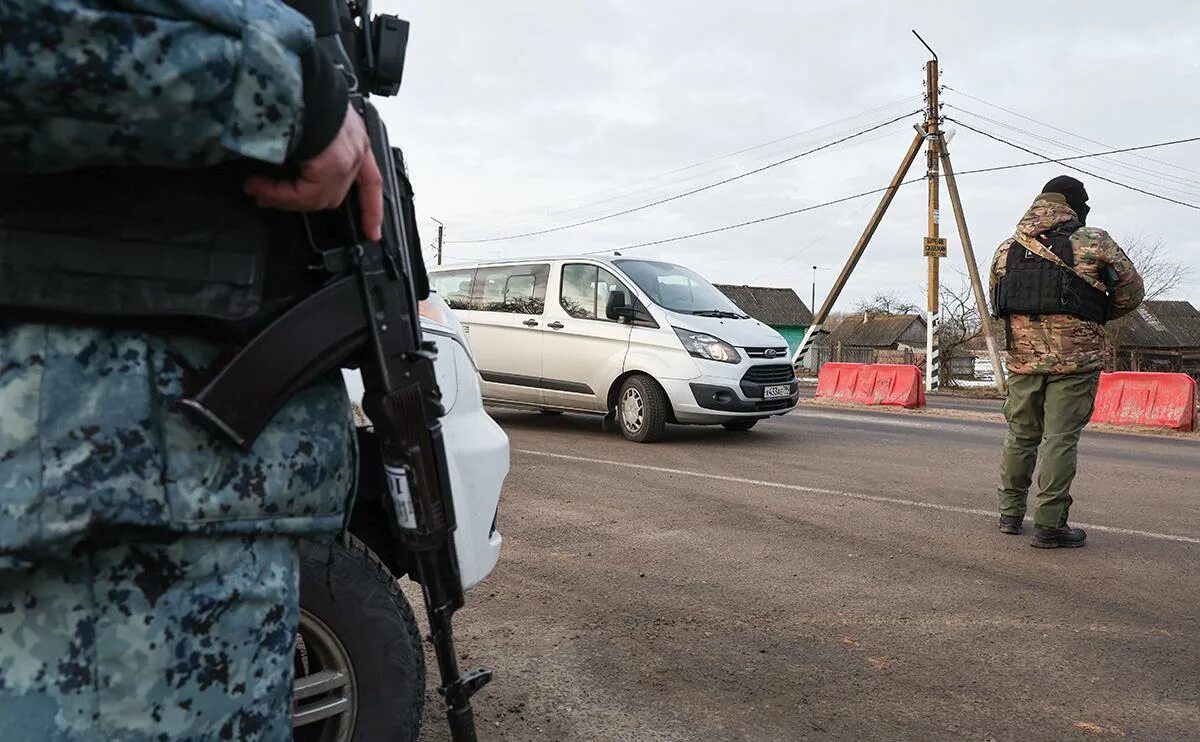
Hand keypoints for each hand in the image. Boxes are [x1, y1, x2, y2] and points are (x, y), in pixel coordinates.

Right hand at [243, 103, 383, 240]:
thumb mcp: (308, 120)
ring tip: (257, 189)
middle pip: (333, 194)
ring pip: (317, 197)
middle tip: (265, 197)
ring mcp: (347, 158)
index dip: (372, 209)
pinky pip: (304, 193)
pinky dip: (278, 194)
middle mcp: (356, 150)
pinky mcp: (332, 163)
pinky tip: (258, 186)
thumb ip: (304, 150)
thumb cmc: (297, 89)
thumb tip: (276, 178)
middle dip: (298, 201)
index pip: (371, 182)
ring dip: (283, 198)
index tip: (373, 234)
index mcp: (355, 139)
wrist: (295, 74)